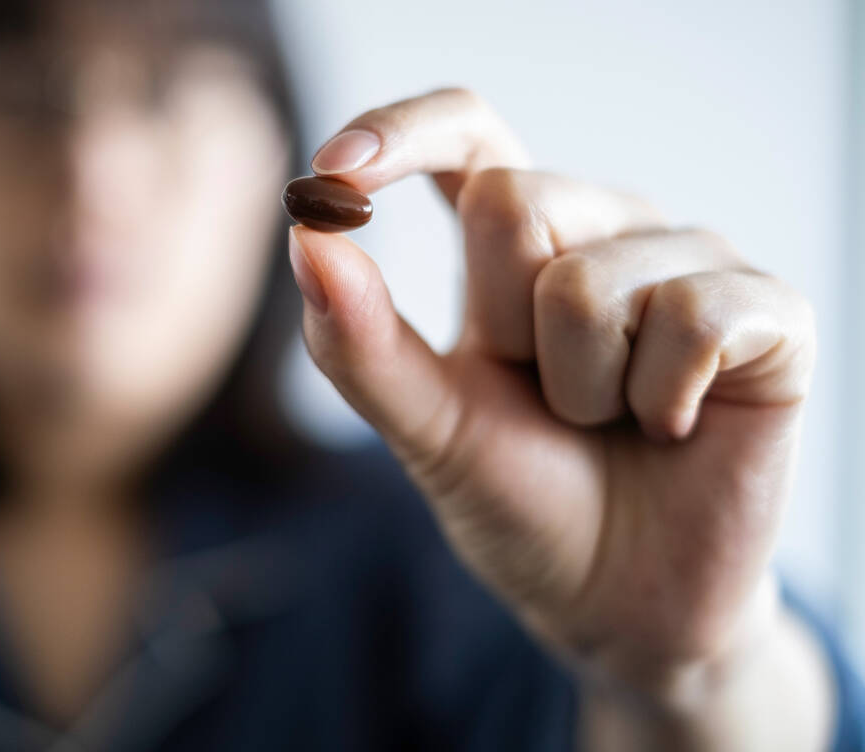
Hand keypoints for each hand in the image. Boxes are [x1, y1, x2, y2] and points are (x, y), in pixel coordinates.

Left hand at [288, 89, 828, 745]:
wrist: (617, 603)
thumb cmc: (520, 500)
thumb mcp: (428, 429)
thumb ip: (362, 343)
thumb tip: (306, 237)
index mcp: (519, 240)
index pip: (468, 133)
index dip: (404, 131)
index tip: (337, 169)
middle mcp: (604, 227)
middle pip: (515, 200)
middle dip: (504, 330)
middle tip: (545, 398)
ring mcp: (689, 261)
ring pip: (593, 281)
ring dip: (579, 389)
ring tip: (610, 422)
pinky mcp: (768, 312)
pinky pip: (695, 314)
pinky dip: (661, 398)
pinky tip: (673, 426)